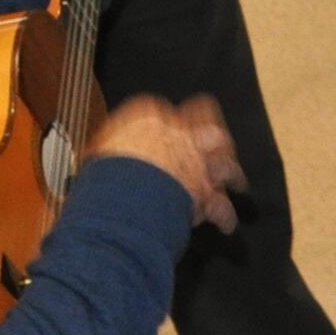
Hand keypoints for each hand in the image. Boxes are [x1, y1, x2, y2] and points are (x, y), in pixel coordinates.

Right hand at [88, 93, 243, 234]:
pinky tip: (226, 225)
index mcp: (148, 118)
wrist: (121, 193)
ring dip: (234, 174)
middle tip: (218, 143)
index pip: (162, 110)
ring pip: (227, 164)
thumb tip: (98, 156)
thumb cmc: (101, 170)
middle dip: (214, 135)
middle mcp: (179, 135)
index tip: (169, 125)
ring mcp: (197, 163)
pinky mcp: (205, 193)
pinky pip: (221, 207)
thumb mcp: (98, 152)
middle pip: (209, 126)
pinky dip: (225, 216)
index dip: (167, 119)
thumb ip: (109, 150)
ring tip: (237, 182)